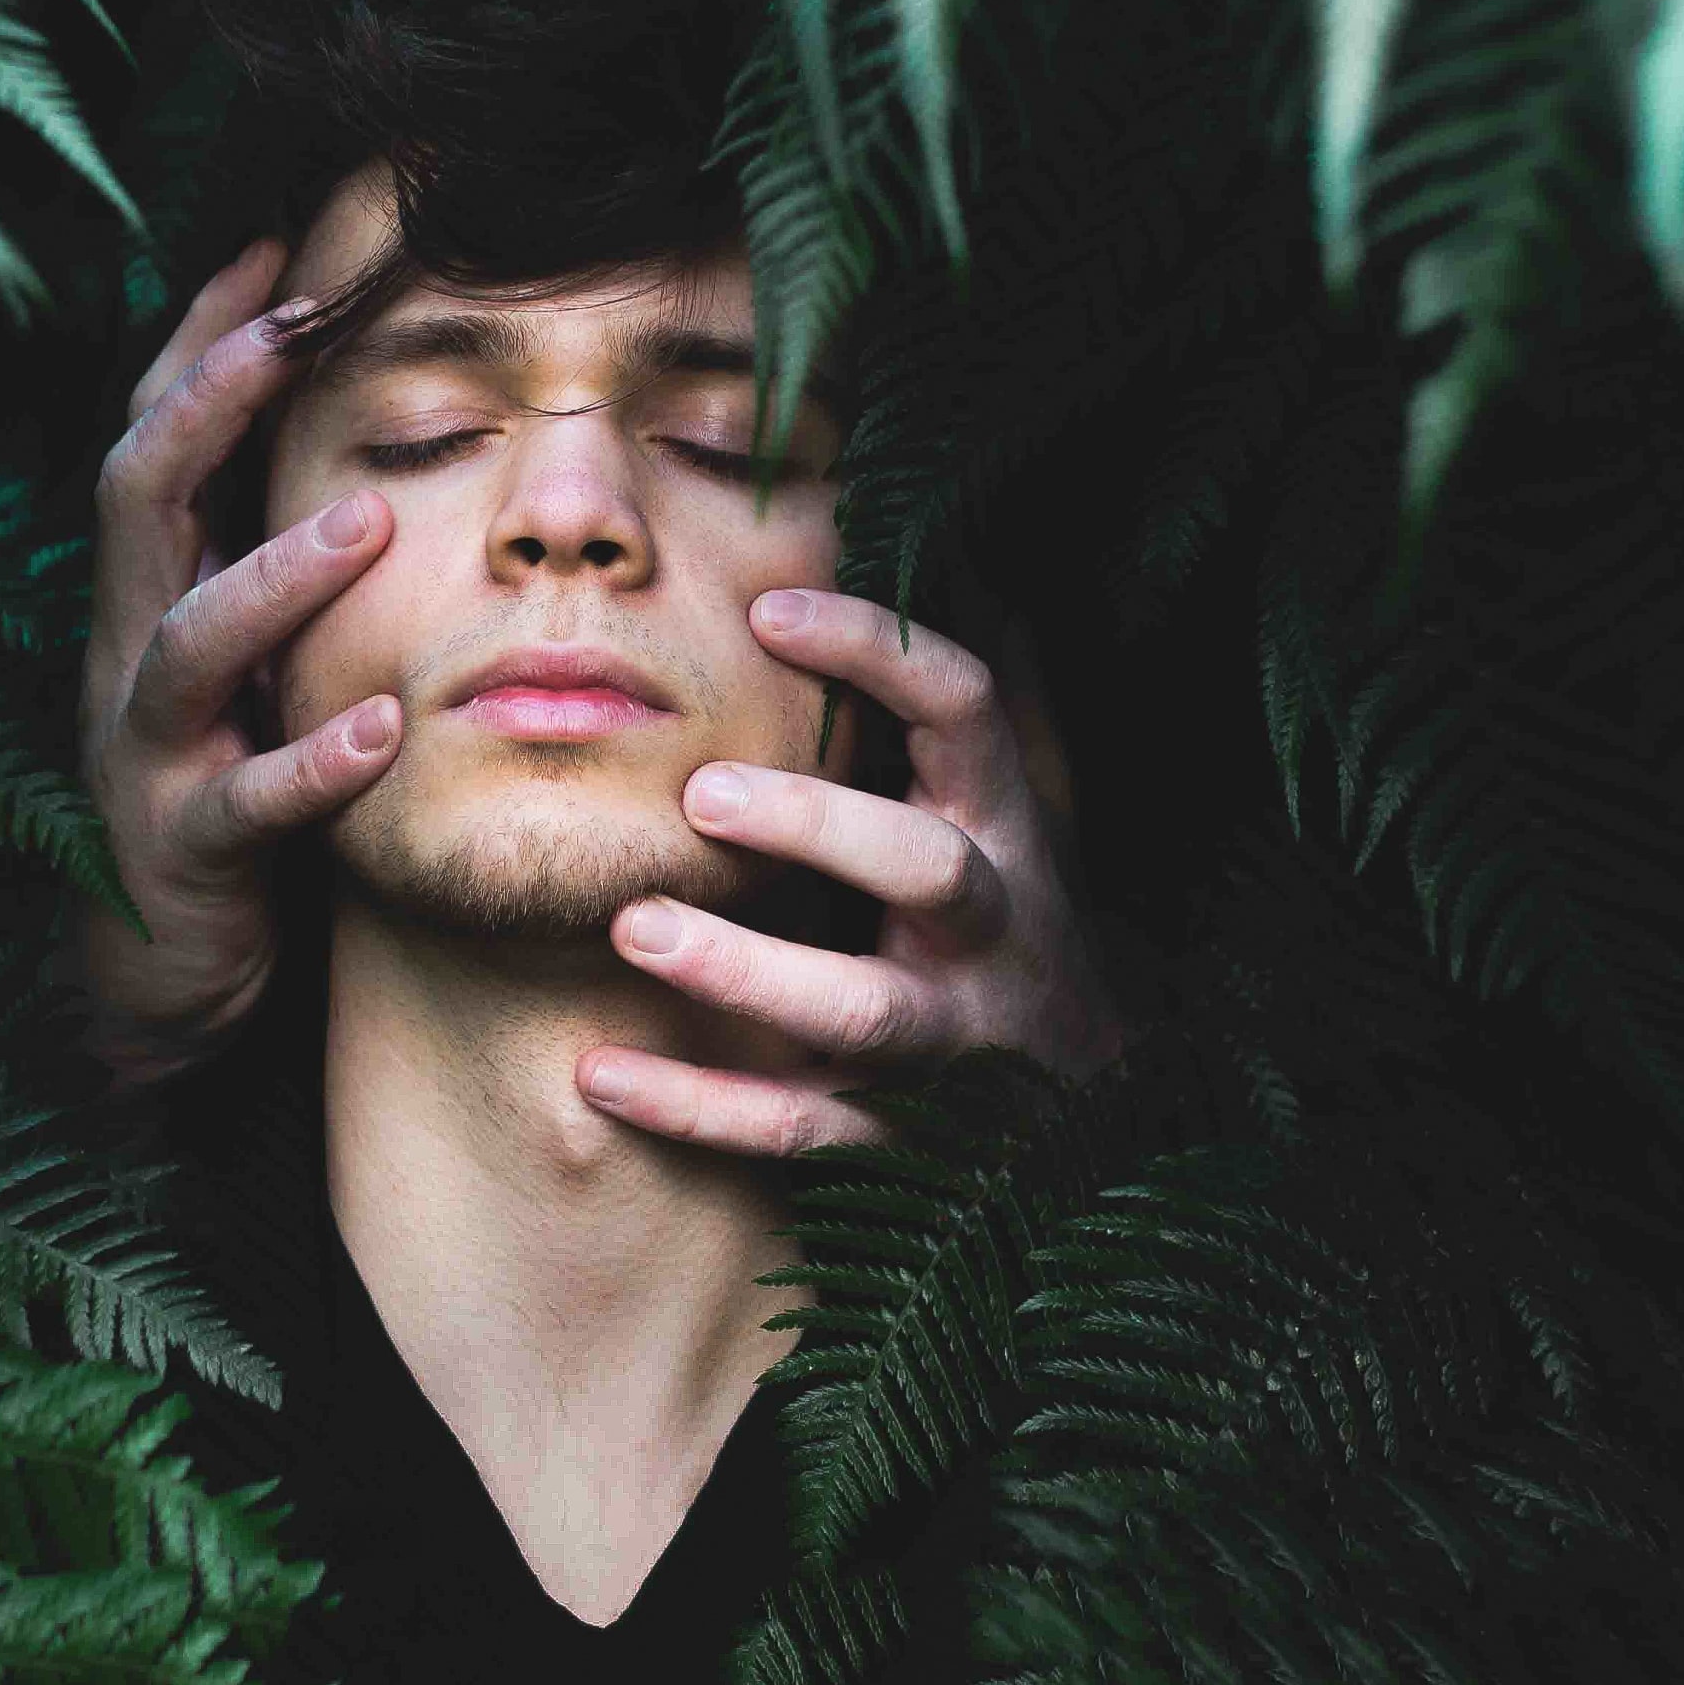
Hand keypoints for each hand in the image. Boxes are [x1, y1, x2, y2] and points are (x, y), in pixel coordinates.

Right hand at [73, 241, 402, 1091]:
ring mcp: (145, 752)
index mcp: (149, 591)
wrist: (161, 967)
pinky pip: (246, 801)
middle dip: (204, 407)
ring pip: (186, 645)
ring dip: (274, 576)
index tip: (275, 248)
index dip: (203, 341)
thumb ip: (276, 550)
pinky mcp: (185, 850)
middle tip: (292, 330)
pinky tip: (386, 730)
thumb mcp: (247, 651)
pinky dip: (313, 763)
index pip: (156, 435)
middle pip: (136, 502)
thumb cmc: (229, 778)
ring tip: (368, 520)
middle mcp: (129, 653)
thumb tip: (366, 427)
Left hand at [577, 589, 1115, 1154]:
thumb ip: (967, 698)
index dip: (877, 652)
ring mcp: (952, 1040)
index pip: (963, 709)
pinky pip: (799, 1129)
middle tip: (698, 792)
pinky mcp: (904, 1136)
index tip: (769, 612)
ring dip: (745, 970)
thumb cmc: (1004, 920)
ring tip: (634, 928)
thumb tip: (951, 548)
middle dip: (818, 824)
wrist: (1085, 1115)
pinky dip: (698, 1109)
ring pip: (860, 1011)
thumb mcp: (1013, 805)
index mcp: (1007, 826)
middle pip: (926, 867)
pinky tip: (598, 1075)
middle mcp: (993, 929)